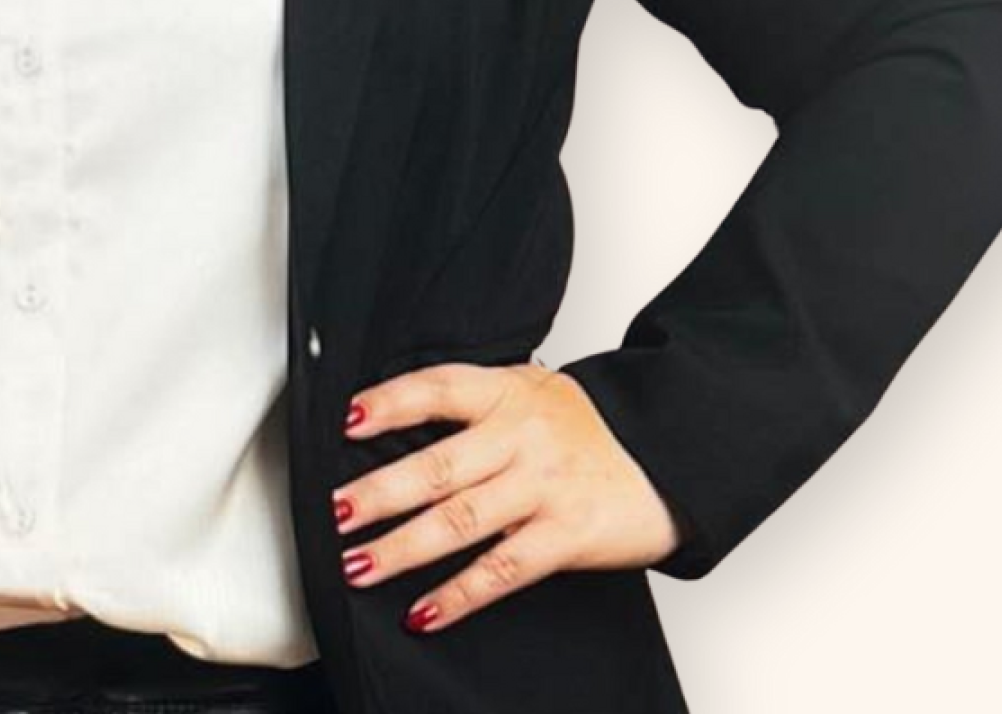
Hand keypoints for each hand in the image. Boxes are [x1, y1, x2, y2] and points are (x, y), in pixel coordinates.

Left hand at [332, 357, 683, 633]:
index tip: (347, 420)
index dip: (391, 402)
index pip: (438, 389)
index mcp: (506, 392)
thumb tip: (394, 422)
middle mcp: (521, 437)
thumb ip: (472, 405)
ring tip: (359, 565)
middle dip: (381, 491)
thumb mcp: (528, 392)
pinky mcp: (565, 536)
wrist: (665, 455)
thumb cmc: (583, 427)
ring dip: (403, 548)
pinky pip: (503, 570)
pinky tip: (424, 611)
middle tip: (336, 510)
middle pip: (439, 465)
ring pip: (461, 521)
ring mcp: (543, 488)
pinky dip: (460, 595)